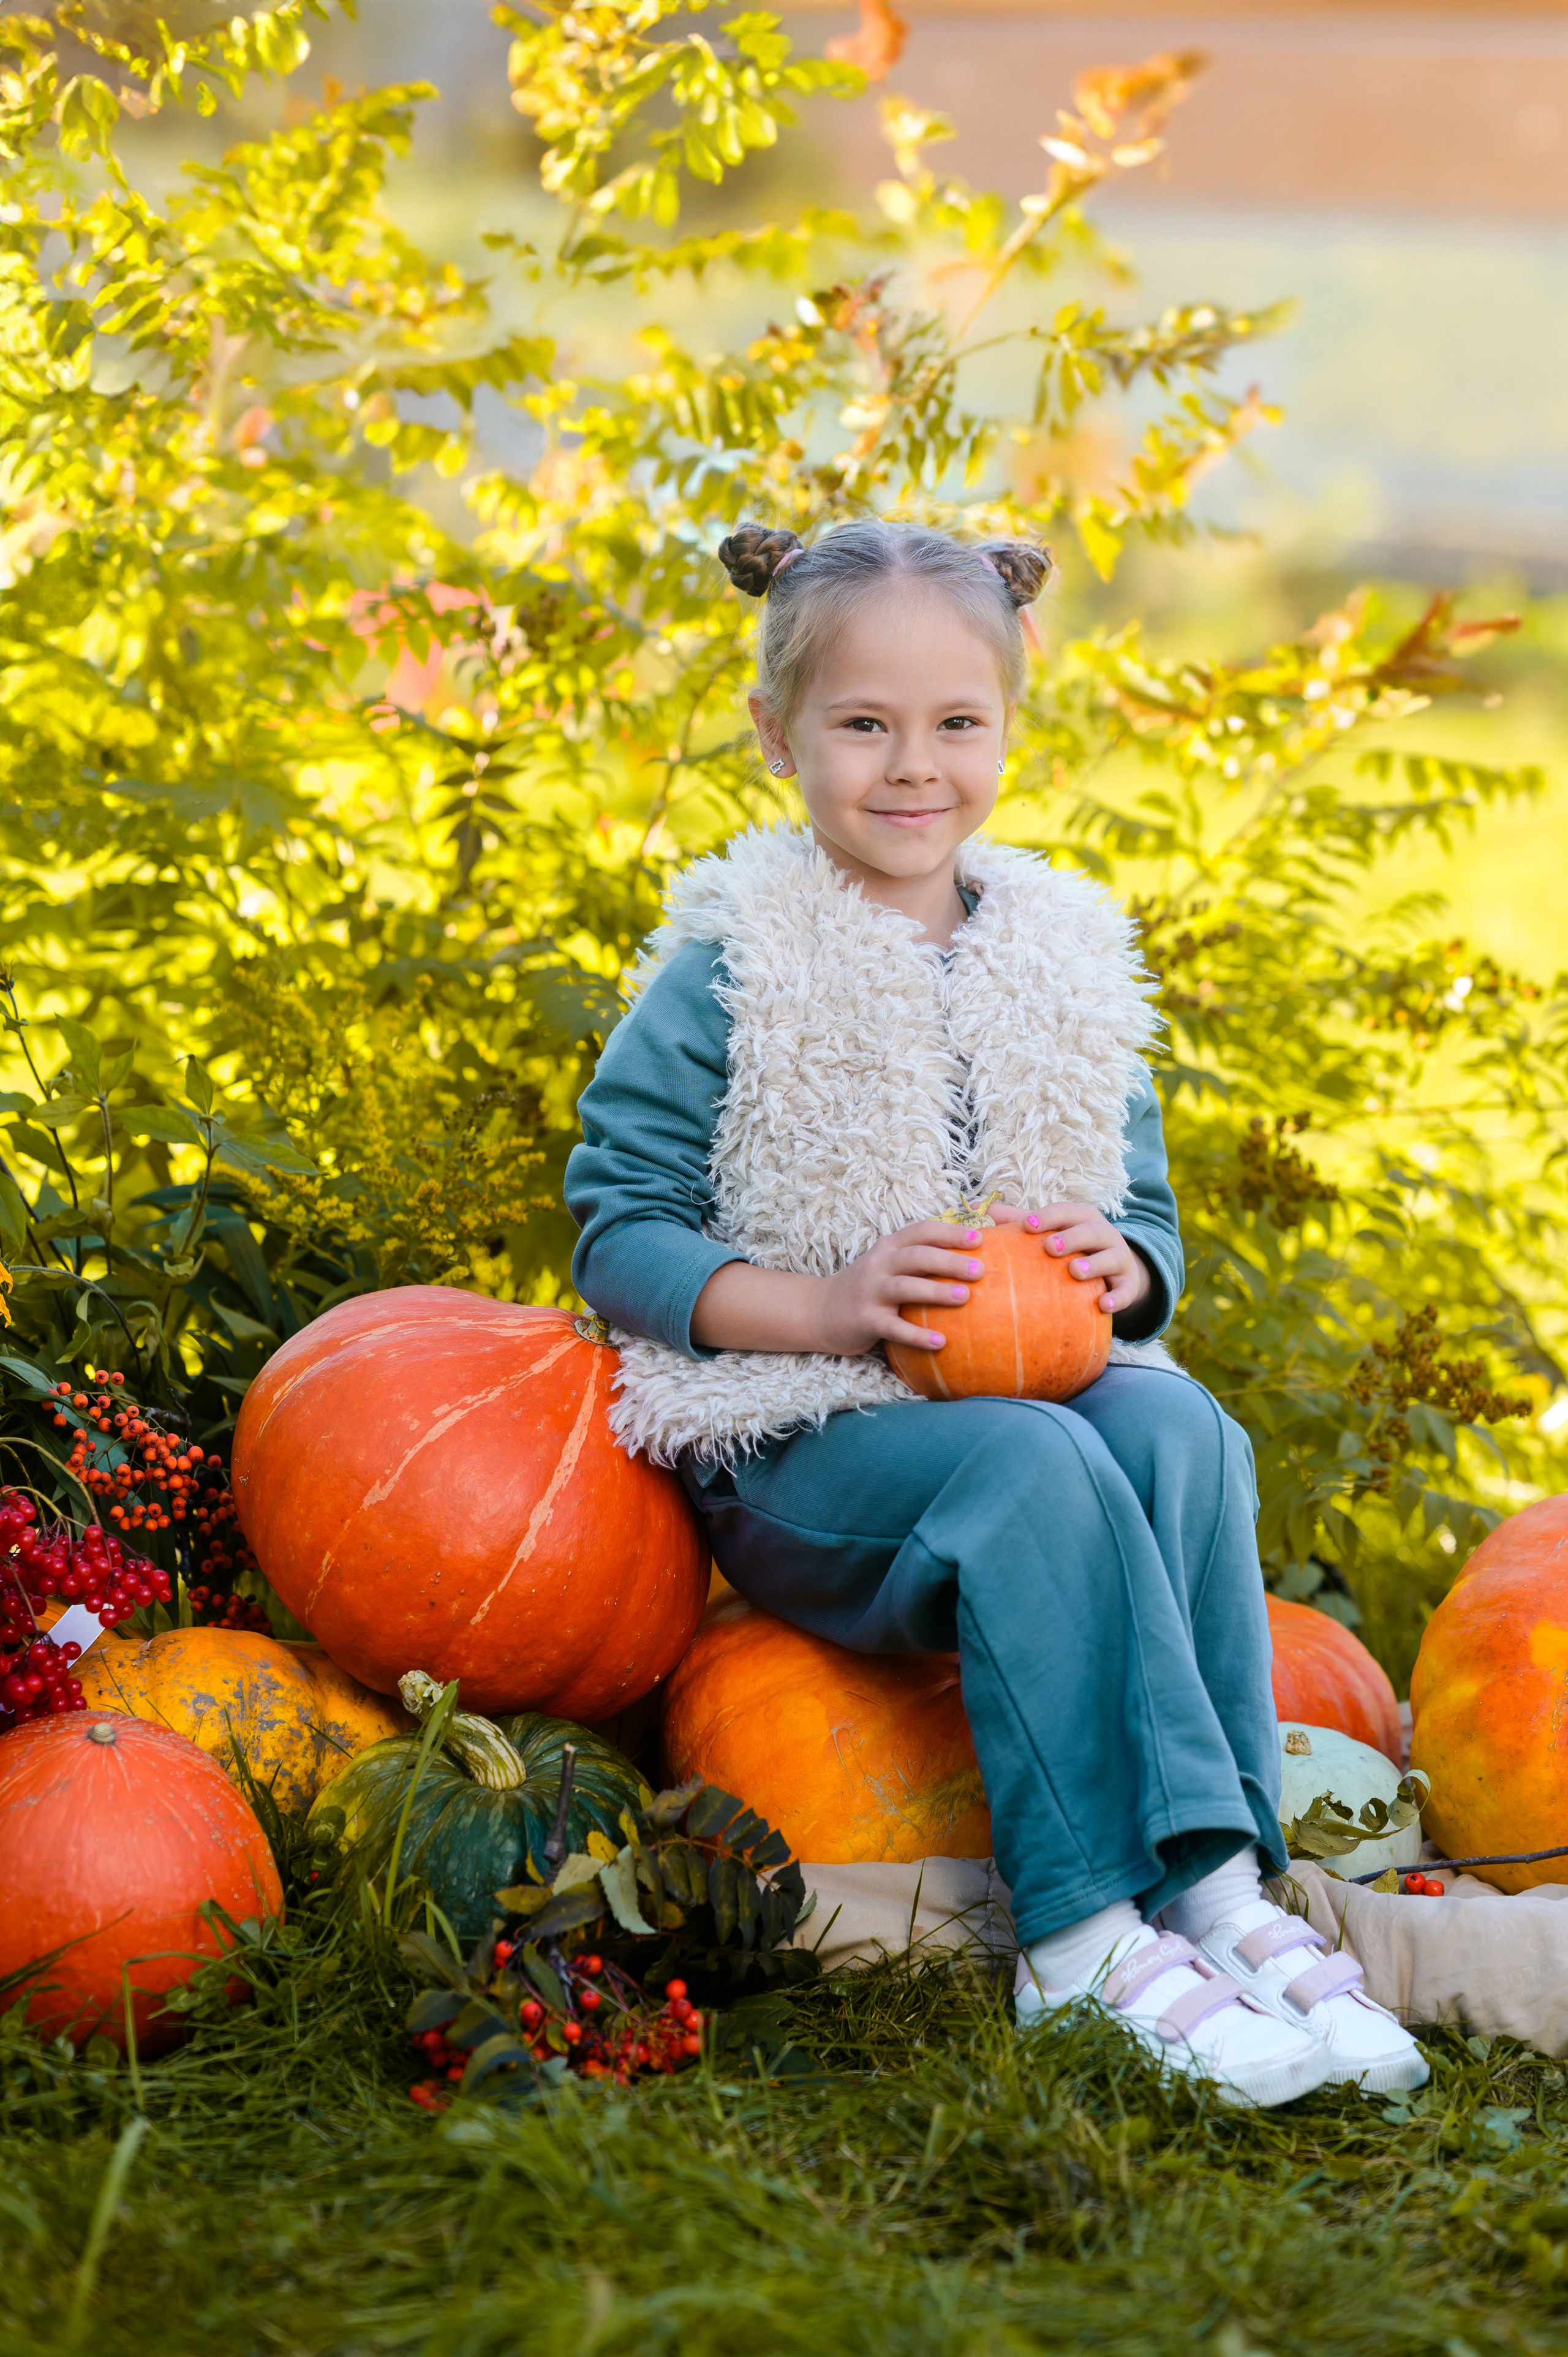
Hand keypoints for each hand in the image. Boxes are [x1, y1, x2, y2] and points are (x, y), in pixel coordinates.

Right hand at [812, 1218, 991, 1355]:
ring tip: (965, 1297)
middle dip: (949, 1261)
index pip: (921, 1232)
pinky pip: (894, 1328)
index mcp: (889, 1247)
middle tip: (980, 1270)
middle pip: (917, 1257)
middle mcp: (879, 1264)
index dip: (950, 1233)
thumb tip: (970, 1256)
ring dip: (936, 1292)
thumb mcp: (888, 1264)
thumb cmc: (869, 1287)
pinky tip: (940, 1342)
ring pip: (906, 1287)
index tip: (980, 1239)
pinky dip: (917, 1335)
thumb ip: (919, 1257)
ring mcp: (871, 1292)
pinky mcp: (866, 1320)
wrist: (821, 1310)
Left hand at [990, 1200, 1150, 1317]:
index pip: (1065, 1212)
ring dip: (1094, 1264)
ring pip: (1111, 1257)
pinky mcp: (1129, 1283)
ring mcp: (1119, 1258)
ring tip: (1075, 1271)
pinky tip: (1103, 1306)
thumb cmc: (1074, 1246)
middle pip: (1090, 1230)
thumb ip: (1020, 1221)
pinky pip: (1126, 1291)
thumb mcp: (1053, 1231)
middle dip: (1071, 1237)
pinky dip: (1118, 1297)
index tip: (1026, 1226)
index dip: (1047, 1217)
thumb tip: (980, 1209)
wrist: (1118, 1270)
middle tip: (1050, 1247)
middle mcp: (1103, 1233)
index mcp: (1082, 1218)